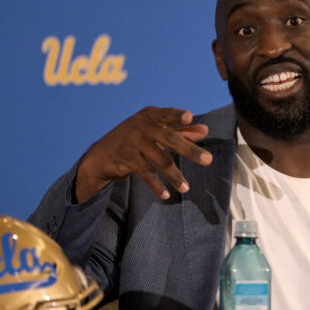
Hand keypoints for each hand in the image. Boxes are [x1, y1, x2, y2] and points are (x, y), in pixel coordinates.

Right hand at [74, 107, 211, 202]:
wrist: (101, 155)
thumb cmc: (134, 140)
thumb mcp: (154, 132)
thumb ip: (179, 131)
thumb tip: (204, 131)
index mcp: (150, 116)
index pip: (166, 114)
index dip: (177, 116)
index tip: (189, 117)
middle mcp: (141, 126)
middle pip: (170, 139)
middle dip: (190, 150)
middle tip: (208, 160)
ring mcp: (133, 142)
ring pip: (160, 160)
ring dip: (175, 176)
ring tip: (186, 188)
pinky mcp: (126, 158)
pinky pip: (146, 173)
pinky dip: (156, 185)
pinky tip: (166, 195)